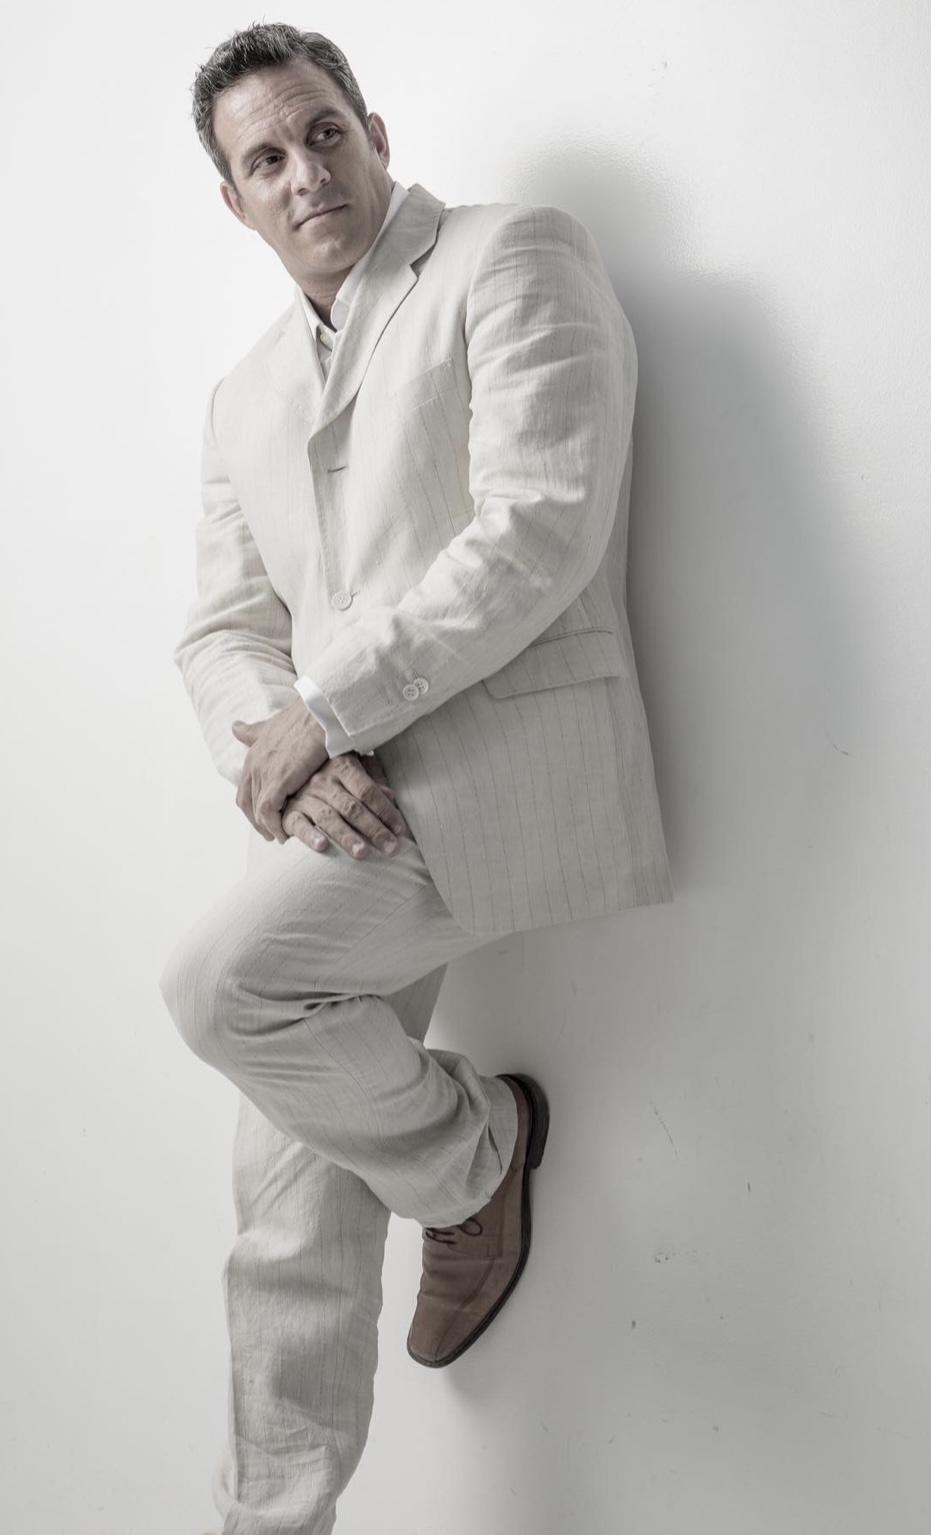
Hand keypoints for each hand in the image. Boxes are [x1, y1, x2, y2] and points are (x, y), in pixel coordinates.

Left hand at [231, 699, 329, 842]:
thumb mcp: (271, 725)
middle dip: (257, 821)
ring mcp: (263, 774)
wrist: (320, 714)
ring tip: (281, 837)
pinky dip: (275, 826)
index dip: (252, 805)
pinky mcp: (277, 782)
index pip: (245, 788)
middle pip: (247, 802)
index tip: (265, 817)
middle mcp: (253, 765)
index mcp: (252, 754)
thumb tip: (234, 727)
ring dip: (267, 827)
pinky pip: (268, 813)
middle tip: (271, 833)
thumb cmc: (304, 718)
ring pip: (257, 811)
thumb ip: (253, 731)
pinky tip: (286, 834)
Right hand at [280, 752, 413, 859]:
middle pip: (352, 808)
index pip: (367, 791)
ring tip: (362, 853)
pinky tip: (323, 846)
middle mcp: (323, 781)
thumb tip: (392, 796)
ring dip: (346, 836)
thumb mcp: (355, 770)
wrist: (292, 774)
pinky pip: (299, 825)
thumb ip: (373, 781)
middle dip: (373, 830)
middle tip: (390, 848)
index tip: (400, 830)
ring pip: (329, 818)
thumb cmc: (334, 777)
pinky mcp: (290, 813)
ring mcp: (304, 797)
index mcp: (342, 766)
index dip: (385, 811)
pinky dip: (310, 836)